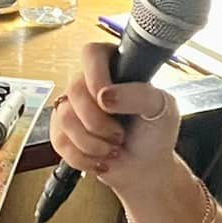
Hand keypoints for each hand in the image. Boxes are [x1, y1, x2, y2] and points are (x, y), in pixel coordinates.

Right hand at [48, 42, 182, 204]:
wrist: (146, 168)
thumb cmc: (155, 133)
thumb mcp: (162, 107)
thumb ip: (139, 94)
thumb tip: (104, 97)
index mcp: (115, 66)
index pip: (91, 54)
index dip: (96, 78)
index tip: (108, 103)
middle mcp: (90, 83)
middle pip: (75, 89)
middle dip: (98, 122)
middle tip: (119, 134)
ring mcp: (73, 107)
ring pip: (64, 116)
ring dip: (93, 143)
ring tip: (112, 147)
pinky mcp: (62, 131)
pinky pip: (59, 140)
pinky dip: (83, 157)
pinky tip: (100, 158)